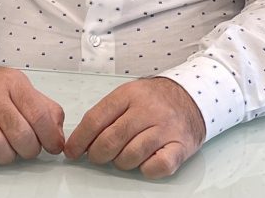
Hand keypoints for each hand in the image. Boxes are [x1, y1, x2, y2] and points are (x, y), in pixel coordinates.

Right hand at [0, 67, 64, 169]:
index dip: (50, 136)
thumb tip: (58, 135)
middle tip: (28, 149)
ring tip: (8, 149)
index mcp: (12, 82)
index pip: (38, 114)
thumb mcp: (21, 89)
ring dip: (7, 156)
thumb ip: (45, 108)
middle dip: (30, 149)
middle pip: (19, 133)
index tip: (54, 147)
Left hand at [64, 76, 205, 178]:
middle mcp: (148, 109)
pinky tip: (146, 160)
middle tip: (98, 156)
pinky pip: (157, 166)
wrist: (192, 97)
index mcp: (130, 94)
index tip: (72, 151)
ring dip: (122, 162)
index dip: (80, 139)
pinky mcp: (180, 145)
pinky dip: (147, 169)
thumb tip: (80, 140)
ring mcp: (165, 127)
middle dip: (98, 154)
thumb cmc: (155, 100)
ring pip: (131, 156)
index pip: (96, 119)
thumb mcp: (129, 95)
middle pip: (111, 140)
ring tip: (125, 155)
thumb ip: (107, 114)